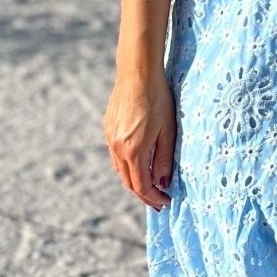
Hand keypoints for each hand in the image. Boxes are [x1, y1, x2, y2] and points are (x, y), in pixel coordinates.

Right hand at [104, 70, 177, 209]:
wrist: (137, 74)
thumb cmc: (158, 100)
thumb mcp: (168, 132)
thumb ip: (164, 160)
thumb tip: (163, 183)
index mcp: (133, 151)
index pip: (141, 186)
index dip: (154, 198)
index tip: (166, 203)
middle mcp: (117, 148)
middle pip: (128, 182)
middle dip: (144, 195)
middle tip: (158, 202)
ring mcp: (110, 138)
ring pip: (120, 170)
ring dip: (134, 182)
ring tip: (150, 188)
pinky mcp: (108, 128)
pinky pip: (116, 156)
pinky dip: (127, 167)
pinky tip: (138, 166)